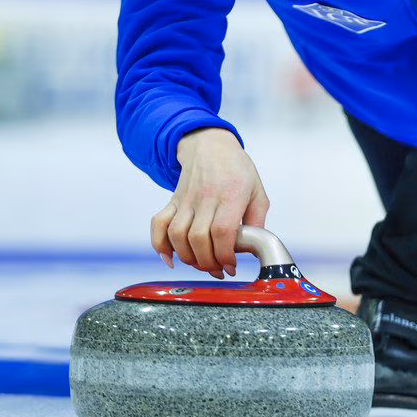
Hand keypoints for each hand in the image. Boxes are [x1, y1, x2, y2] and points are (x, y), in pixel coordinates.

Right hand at [152, 127, 268, 278]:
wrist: (210, 146)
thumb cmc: (236, 170)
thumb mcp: (257, 192)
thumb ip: (257, 221)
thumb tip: (253, 248)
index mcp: (231, 194)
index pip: (222, 230)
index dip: (224, 254)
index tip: (231, 266)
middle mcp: (206, 197)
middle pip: (198, 237)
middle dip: (208, 262)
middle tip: (218, 269)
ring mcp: (186, 199)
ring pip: (178, 234)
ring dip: (188, 257)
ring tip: (201, 264)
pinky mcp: (172, 201)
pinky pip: (158, 224)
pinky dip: (159, 245)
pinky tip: (170, 259)